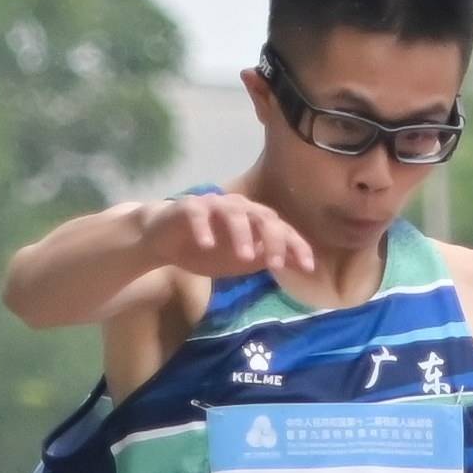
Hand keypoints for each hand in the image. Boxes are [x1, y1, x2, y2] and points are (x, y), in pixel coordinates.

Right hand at [142, 190, 316, 282]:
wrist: (164, 240)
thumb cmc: (208, 250)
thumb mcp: (241, 261)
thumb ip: (267, 259)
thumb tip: (301, 265)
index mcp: (254, 220)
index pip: (281, 230)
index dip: (296, 246)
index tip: (308, 267)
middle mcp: (238, 208)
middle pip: (262, 216)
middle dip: (273, 239)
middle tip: (276, 264)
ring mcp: (213, 205)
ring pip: (233, 212)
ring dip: (241, 233)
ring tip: (244, 257)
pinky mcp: (188, 207)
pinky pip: (198, 213)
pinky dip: (203, 227)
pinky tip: (207, 245)